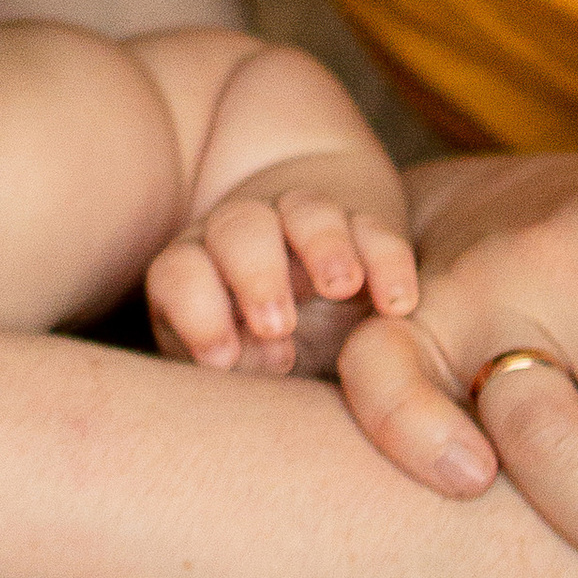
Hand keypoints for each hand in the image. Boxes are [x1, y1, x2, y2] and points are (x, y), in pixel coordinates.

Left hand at [147, 186, 419, 375]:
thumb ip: (231, 365)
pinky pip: (375, 229)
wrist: (319, 292)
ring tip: (341, 288)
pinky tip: (396, 303)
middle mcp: (246, 237)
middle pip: (238, 229)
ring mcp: (306, 224)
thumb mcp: (234, 363)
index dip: (196, 310)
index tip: (221, 358)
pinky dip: (387, 260)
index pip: (180, 273)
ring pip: (306, 212)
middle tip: (277, 324)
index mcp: (200, 271)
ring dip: (323, 246)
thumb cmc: (259, 351)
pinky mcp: (365, 224)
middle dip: (255, 273)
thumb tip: (237, 361)